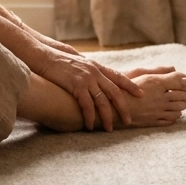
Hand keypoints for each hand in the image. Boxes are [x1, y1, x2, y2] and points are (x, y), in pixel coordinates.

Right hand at [29, 45, 144, 130]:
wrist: (43, 56)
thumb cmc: (58, 61)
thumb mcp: (78, 63)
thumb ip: (89, 71)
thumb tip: (94, 79)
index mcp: (97, 66)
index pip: (119, 77)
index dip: (131, 86)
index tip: (142, 94)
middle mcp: (95, 72)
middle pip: (115, 92)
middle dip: (123, 107)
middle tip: (129, 120)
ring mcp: (87, 79)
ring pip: (103, 101)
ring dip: (107, 117)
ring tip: (109, 128)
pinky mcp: (76, 85)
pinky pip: (87, 105)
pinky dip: (89, 117)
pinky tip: (89, 125)